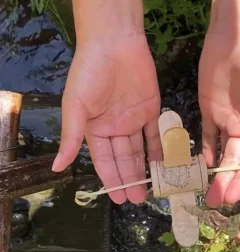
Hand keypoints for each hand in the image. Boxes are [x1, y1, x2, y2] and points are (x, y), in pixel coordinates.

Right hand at [52, 34, 161, 203]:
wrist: (115, 44)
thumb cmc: (90, 74)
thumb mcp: (75, 107)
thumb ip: (71, 138)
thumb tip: (56, 167)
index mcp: (95, 129)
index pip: (104, 160)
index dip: (111, 179)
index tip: (117, 198)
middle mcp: (115, 128)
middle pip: (123, 159)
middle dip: (130, 179)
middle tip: (137, 200)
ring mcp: (134, 120)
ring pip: (140, 150)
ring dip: (145, 169)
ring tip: (151, 189)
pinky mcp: (151, 110)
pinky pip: (156, 134)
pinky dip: (160, 148)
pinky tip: (164, 164)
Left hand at [198, 1, 239, 207]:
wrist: (234, 43)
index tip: (234, 198)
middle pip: (237, 161)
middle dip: (228, 182)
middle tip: (216, 202)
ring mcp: (226, 121)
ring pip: (222, 153)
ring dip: (216, 173)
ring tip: (208, 193)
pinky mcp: (209, 112)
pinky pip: (207, 136)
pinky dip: (205, 151)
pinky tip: (203, 167)